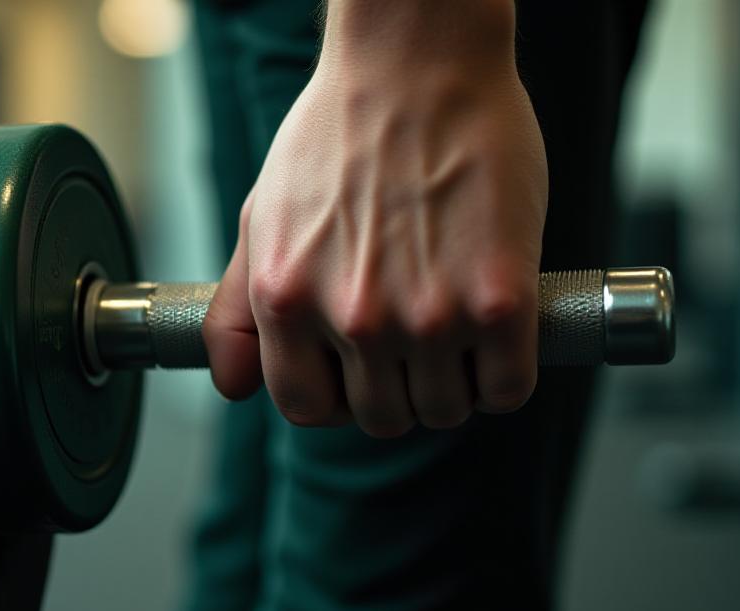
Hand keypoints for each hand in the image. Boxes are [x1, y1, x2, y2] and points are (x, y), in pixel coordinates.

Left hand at [202, 1, 546, 436]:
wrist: (418, 64)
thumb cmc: (338, 132)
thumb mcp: (262, 218)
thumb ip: (238, 310)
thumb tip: (233, 386)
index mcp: (288, 298)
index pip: (306, 408)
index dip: (334, 397)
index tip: (358, 371)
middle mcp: (352, 318)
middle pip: (381, 417)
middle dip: (397, 388)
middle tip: (414, 340)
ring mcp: (429, 315)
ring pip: (445, 409)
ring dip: (452, 382)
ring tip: (455, 327)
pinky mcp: (500, 300)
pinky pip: (506, 389)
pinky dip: (504, 374)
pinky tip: (495, 329)